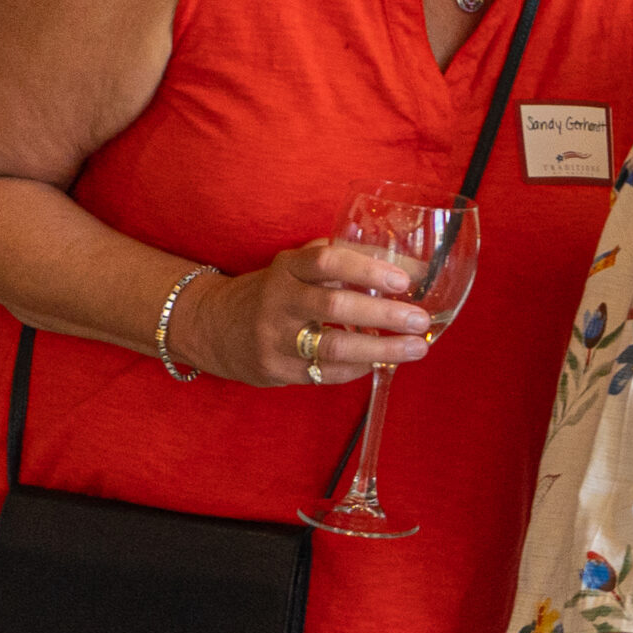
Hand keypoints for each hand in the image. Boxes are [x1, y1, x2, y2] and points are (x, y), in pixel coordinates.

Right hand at [167, 240, 431, 386]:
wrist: (213, 325)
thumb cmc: (277, 290)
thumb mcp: (301, 266)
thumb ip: (350, 261)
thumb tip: (418, 269)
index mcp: (288, 267)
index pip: (328, 260)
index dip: (368, 268)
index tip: (404, 280)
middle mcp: (279, 300)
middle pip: (334, 305)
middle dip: (383, 314)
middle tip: (419, 319)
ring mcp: (274, 338)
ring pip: (333, 346)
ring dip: (381, 349)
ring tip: (416, 348)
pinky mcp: (275, 370)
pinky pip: (325, 373)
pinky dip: (358, 368)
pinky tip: (380, 362)